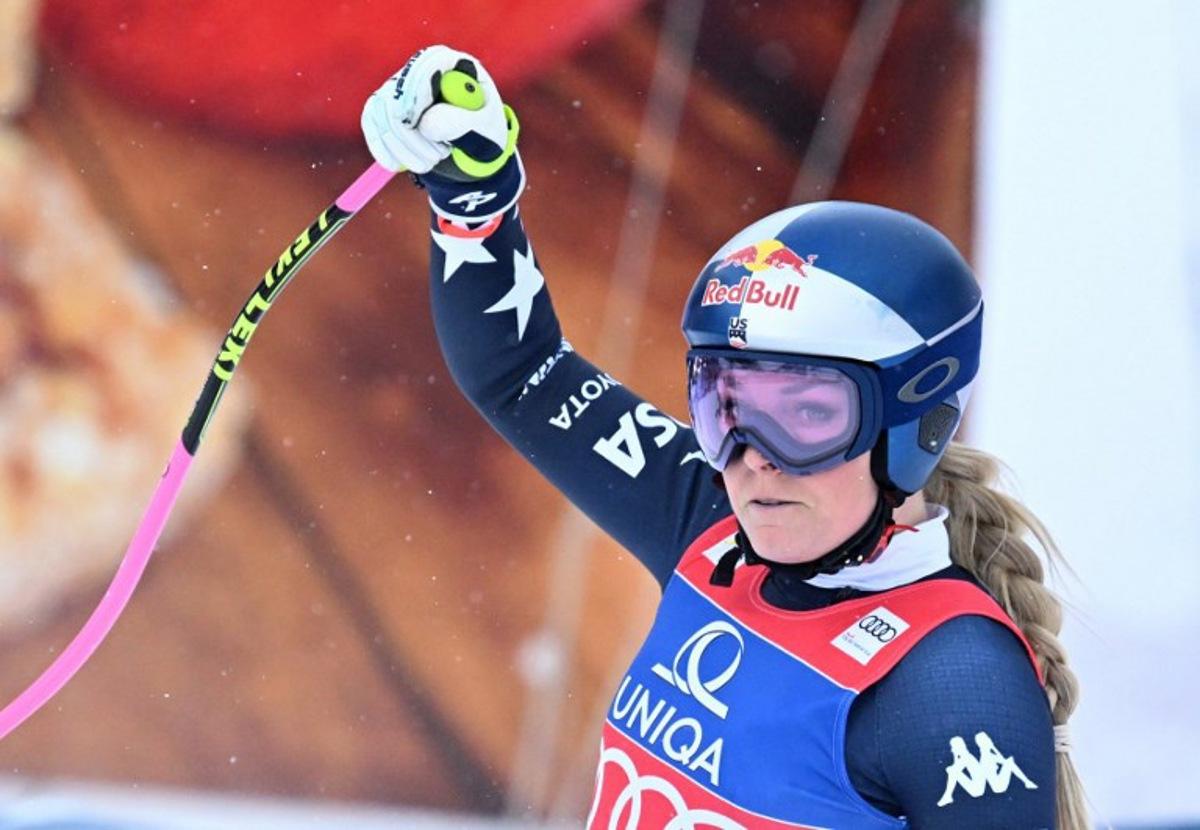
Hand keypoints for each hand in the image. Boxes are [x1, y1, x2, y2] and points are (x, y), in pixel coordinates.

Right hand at [361, 45, 516, 179]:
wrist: (472, 155)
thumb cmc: (485, 138)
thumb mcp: (486, 134)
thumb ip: (461, 124)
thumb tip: (425, 123)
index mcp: (453, 65)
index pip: (427, 66)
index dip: (417, 94)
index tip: (416, 126)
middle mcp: (423, 70)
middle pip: (399, 90)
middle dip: (410, 132)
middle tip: (435, 159)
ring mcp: (402, 87)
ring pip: (383, 109)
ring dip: (400, 145)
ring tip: (428, 165)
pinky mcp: (386, 107)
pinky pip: (371, 121)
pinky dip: (381, 146)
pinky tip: (395, 165)